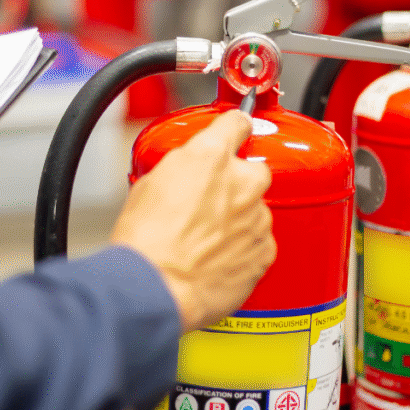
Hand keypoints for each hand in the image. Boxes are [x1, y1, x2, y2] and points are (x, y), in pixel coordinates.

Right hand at [110, 110, 274, 332]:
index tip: (236, 130)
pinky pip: (260, 240)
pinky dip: (244, 246)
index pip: (237, 123)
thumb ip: (183, 166)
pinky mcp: (264, 250)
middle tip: (208, 202)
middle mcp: (242, 181)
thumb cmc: (146, 241)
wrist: (156, 287)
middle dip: (236, 182)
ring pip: (256, 208)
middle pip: (253, 170)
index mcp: (210, 156)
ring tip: (207, 239)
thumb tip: (190, 169)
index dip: (234, 127)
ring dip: (239, 218)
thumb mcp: (150, 183)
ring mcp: (257, 216)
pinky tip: (218, 257)